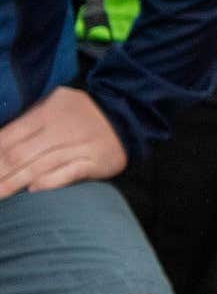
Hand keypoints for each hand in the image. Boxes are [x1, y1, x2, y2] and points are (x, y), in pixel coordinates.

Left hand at [0, 89, 125, 197]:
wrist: (128, 113)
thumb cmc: (81, 113)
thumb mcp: (53, 103)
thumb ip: (27, 121)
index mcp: (46, 112)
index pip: (8, 137)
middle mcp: (61, 128)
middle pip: (19, 155)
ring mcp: (79, 145)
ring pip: (40, 166)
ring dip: (14, 182)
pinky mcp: (96, 160)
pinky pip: (70, 172)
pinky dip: (51, 181)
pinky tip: (33, 190)